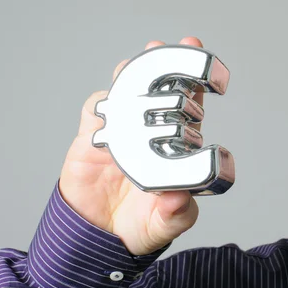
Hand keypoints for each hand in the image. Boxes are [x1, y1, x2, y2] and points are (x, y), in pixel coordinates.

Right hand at [58, 37, 204, 255]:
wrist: (99, 237)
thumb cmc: (140, 225)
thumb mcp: (164, 226)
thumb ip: (175, 215)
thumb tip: (178, 199)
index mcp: (173, 145)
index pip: (187, 106)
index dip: (192, 81)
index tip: (195, 52)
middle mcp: (149, 132)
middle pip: (155, 90)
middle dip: (160, 66)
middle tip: (158, 50)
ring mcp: (121, 133)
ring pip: (124, 94)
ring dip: (127, 76)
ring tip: (130, 68)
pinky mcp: (92, 140)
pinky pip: (95, 113)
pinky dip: (100, 106)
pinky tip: (107, 107)